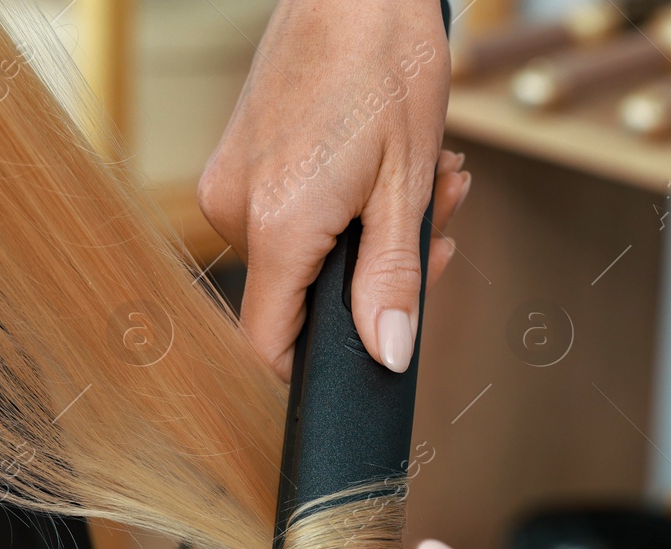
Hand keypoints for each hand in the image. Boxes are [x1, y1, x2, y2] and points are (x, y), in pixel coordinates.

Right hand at [198, 0, 469, 380]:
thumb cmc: (386, 63)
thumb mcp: (407, 186)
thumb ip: (394, 281)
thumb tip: (387, 354)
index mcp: (278, 226)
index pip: (270, 344)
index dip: (322, 362)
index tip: (377, 342)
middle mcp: (236, 209)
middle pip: (300, 296)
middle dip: (377, 277)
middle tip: (440, 229)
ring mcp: (230, 182)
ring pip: (302, 253)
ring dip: (369, 236)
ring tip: (430, 184)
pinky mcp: (236, 160)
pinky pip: (287, 214)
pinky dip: (340, 207)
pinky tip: (386, 169)